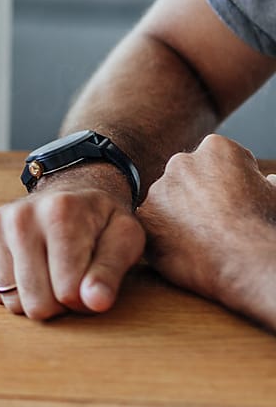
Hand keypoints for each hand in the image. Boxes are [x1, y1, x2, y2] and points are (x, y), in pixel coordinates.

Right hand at [0, 168, 144, 318]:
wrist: (69, 191)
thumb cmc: (99, 220)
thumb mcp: (124, 240)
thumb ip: (112, 272)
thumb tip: (94, 301)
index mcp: (61, 214)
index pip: (68, 293)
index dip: (85, 300)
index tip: (91, 283)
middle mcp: (20, 217)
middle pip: (37, 303)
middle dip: (58, 304)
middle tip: (69, 280)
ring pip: (12, 301)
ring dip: (34, 296)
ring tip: (48, 273)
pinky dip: (12, 289)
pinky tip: (27, 268)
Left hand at [139, 134, 275, 328]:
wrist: (245, 259)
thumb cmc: (264, 224)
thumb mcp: (274, 193)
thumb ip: (263, 182)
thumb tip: (269, 180)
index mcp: (216, 147)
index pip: (215, 160)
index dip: (229, 183)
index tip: (237, 201)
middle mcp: (181, 162)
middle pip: (185, 177)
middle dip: (196, 194)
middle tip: (215, 221)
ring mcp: (158, 189)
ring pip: (165, 200)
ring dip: (177, 214)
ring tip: (201, 237)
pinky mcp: (144, 216)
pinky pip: (152, 224)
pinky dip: (163, 235)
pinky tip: (184, 248)